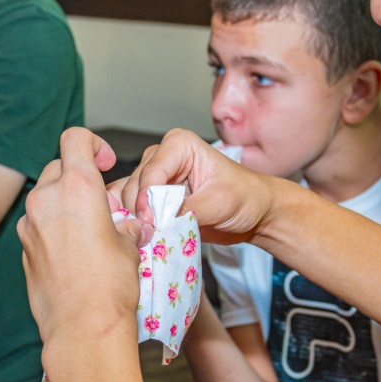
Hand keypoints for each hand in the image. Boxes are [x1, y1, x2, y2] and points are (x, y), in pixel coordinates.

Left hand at [18, 128, 148, 346]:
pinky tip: (75, 254)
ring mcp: (29, 224)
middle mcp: (47, 199)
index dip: (93, 143)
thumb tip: (125, 223)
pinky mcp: (23, 249)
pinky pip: (39, 226)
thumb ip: (123, 223)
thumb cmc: (110, 285)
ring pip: (47, 199)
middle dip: (80, 179)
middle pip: (59, 167)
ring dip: (66, 206)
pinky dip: (54, 230)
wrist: (82, 327)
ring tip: (90, 232)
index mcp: (76, 186)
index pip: (76, 138)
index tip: (105, 161)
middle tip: (103, 205)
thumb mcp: (130, 244)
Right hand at [120, 129, 276, 244]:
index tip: (151, 223)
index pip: (151, 172)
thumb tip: (158, 221)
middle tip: (149, 234)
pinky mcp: (151, 197)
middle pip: (135, 185)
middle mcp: (161, 156)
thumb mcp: (220, 202)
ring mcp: (154, 177)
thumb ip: (187, 209)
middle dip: (139, 211)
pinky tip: (139, 234)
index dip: (147, 200)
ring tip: (146, 236)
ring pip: (126, 196)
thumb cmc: (245, 198)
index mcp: (179, 145)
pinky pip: (129, 205)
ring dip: (132, 217)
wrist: (254, 213)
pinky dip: (130, 220)